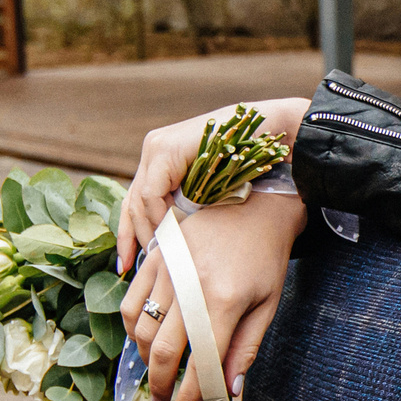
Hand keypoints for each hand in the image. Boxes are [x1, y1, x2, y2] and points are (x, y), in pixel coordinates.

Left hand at [117, 95, 311, 272]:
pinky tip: (175, 231)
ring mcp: (157, 147)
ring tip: (167, 252)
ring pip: (139, 200)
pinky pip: (151, 192)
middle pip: (132, 203)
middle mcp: (155, 151)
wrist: (274, 133)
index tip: (126, 265)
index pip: (135, 202)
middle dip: (130, 238)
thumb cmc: (254, 164)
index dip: (128, 235)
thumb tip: (175, 245)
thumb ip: (192, 208)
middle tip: (133, 267)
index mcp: (163, 160)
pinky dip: (160, 214)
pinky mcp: (165, 149)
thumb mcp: (214, 192)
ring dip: (152, 229)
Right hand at [122, 194, 306, 400]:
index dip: (189, 395)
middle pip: (163, 351)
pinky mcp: (155, 256)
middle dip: (161, 385)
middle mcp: (190, 287)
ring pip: (142, 329)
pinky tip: (146, 341)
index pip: (200, 363)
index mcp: (224, 302)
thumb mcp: (267, 304)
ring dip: (146, 360)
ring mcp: (168, 269)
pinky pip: (131, 300)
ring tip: (157, 375)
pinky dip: (134, 328)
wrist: (255, 202)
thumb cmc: (266, 256)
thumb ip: (245, 348)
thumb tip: (228, 389)